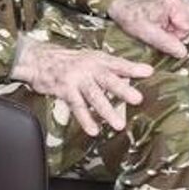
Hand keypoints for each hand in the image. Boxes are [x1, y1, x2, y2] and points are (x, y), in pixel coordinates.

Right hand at [11, 40, 152, 135]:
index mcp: (98, 60)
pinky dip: (85, 119)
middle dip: (123, 89)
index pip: (118, 64)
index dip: (133, 68)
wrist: (39, 59)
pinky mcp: (65, 90)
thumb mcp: (91, 59)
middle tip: (137, 99)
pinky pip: (77, 106)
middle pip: (108, 79)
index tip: (149, 72)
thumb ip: (110, 69)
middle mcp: (89, 68)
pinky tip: (94, 130)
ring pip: (94, 96)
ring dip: (107, 110)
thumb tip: (132, 76)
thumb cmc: (69, 62)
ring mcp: (77, 79)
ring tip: (118, 124)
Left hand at [109, 0, 188, 58]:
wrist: (125, 9)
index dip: (179, 35)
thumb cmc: (132, 18)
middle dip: (180, 31)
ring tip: (164, 26)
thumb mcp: (147, 34)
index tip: (165, 34)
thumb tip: (182, 52)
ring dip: (180, 28)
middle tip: (164, 30)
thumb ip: (166, 43)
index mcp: (173, 2)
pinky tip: (168, 23)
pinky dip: (180, 23)